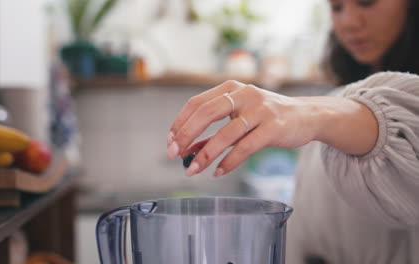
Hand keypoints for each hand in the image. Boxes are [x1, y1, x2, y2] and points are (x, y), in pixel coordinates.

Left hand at [166, 80, 324, 176]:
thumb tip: (187, 151)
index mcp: (231, 88)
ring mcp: (260, 109)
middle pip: (206, 113)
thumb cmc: (267, 117)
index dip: (180, 123)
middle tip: (173, 154)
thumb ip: (213, 134)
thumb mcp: (238, 119)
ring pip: (225, 133)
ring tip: (192, 170)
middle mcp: (244, 94)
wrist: (306, 116)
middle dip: (185, 135)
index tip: (169, 142)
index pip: (197, 103)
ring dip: (205, 154)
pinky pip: (245, 147)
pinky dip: (228, 162)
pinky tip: (218, 172)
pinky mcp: (273, 127)